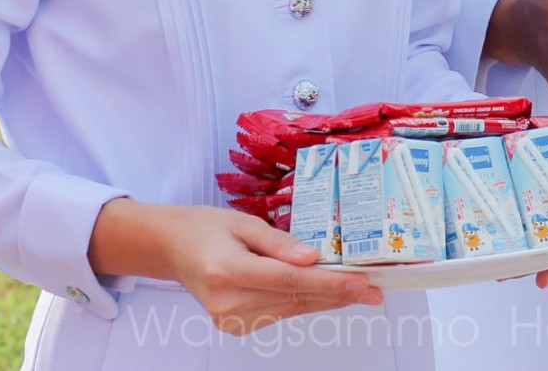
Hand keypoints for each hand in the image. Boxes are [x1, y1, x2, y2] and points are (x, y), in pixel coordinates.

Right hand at [141, 204, 381, 334]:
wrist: (173, 248)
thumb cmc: (207, 227)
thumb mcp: (243, 222)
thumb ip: (279, 243)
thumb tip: (314, 258)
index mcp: (226, 270)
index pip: (288, 281)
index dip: (329, 283)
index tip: (361, 281)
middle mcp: (227, 301)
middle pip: (295, 299)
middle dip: (338, 293)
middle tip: (375, 289)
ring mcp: (229, 319)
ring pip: (292, 309)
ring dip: (326, 299)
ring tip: (359, 290)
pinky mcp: (235, 326)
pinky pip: (280, 312)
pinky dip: (304, 302)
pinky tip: (327, 293)